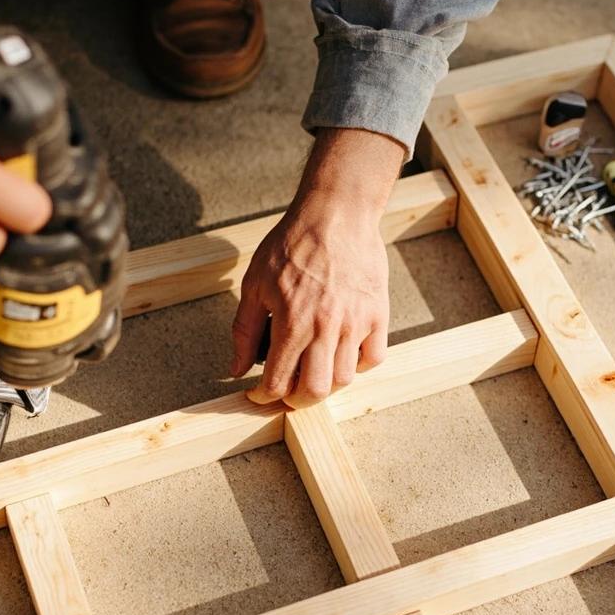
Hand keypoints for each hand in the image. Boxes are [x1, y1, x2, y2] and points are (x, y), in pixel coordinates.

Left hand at [231, 128, 404, 407]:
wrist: (336, 214)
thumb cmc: (292, 244)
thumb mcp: (254, 284)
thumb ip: (244, 330)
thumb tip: (237, 368)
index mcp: (291, 323)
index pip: (276, 382)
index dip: (263, 397)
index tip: (259, 395)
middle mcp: (325, 329)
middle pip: (314, 391)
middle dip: (295, 400)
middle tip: (287, 392)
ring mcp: (355, 323)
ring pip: (344, 379)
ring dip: (325, 384)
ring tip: (313, 372)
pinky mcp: (377, 315)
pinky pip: (373, 358)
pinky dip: (357, 365)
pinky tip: (342, 354)